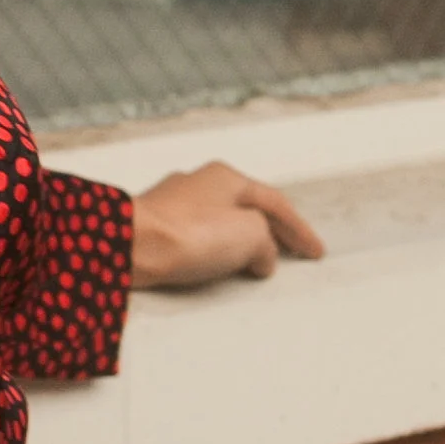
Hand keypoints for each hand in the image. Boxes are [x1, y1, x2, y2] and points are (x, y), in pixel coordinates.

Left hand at [129, 161, 325, 289]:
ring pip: (217, 222)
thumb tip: (261, 258)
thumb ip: (265, 244)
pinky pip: (193, 237)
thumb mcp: (250, 235)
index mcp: (226, 176)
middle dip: (269, 230)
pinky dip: (211, 251)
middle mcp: (197, 182)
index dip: (298, 229)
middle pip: (244, 208)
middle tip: (289, 252)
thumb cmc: (191, 233)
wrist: (129, 245)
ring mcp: (171, 203)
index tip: (315, 251)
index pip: (274, 202)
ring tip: (253, 264)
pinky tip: (212, 267)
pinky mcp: (152, 226)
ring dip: (238, 242)